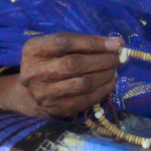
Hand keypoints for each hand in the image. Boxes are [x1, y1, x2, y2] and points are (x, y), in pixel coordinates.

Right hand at [4, 32, 121, 118]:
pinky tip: (110, 82)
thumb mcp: (56, 46)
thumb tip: (117, 43)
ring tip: (115, 69)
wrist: (32, 93)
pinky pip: (86, 100)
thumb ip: (83, 42)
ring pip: (82, 83)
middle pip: (74, 64)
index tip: (115, 43)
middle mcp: (34, 72)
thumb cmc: (50, 61)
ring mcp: (45, 93)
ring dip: (104, 75)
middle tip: (119, 57)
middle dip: (102, 60)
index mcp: (33, 50)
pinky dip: (103, 90)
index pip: (64, 42)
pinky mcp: (57, 108)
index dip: (92, 42)